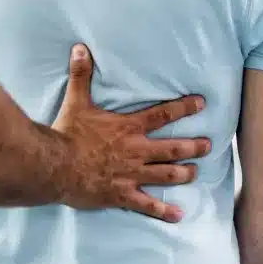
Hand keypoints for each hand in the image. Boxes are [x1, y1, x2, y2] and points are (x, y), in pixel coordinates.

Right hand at [51, 44, 210, 221]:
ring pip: (166, 175)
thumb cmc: (67, 133)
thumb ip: (81, 75)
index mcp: (128, 128)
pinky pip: (147, 205)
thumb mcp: (76, 101)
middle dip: (193, 146)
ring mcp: (131, 175)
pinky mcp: (122, 195)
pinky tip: (178, 215)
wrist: (54, 166)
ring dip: (184, 173)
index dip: (184, 108)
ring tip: (196, 172)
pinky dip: (163, 211)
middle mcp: (136, 151)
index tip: (201, 103)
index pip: (163, 114)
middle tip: (208, 145)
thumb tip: (80, 48)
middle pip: (173, 148)